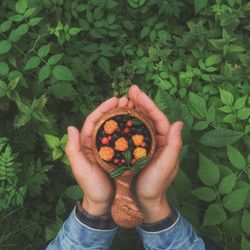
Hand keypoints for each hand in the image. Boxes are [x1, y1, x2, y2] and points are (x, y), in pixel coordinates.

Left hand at [65, 96, 133, 215]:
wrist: (102, 202)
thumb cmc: (91, 187)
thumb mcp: (80, 169)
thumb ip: (73, 150)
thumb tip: (71, 127)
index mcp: (86, 143)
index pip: (93, 120)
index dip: (103, 108)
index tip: (115, 100)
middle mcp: (96, 143)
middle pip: (105, 121)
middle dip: (115, 109)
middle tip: (127, 100)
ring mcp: (107, 148)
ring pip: (115, 128)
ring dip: (123, 117)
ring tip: (134, 107)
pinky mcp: (116, 154)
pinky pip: (122, 139)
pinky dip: (128, 130)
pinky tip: (137, 125)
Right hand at [128, 85, 183, 222]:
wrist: (146, 200)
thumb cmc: (156, 185)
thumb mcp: (167, 166)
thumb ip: (174, 145)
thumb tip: (179, 123)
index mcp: (166, 141)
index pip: (158, 117)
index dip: (148, 103)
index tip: (136, 92)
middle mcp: (158, 139)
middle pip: (149, 117)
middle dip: (140, 102)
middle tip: (130, 90)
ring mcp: (147, 144)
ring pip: (140, 122)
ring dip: (133, 110)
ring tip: (124, 99)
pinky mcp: (137, 149)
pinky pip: (133, 132)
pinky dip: (127, 123)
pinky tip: (120, 117)